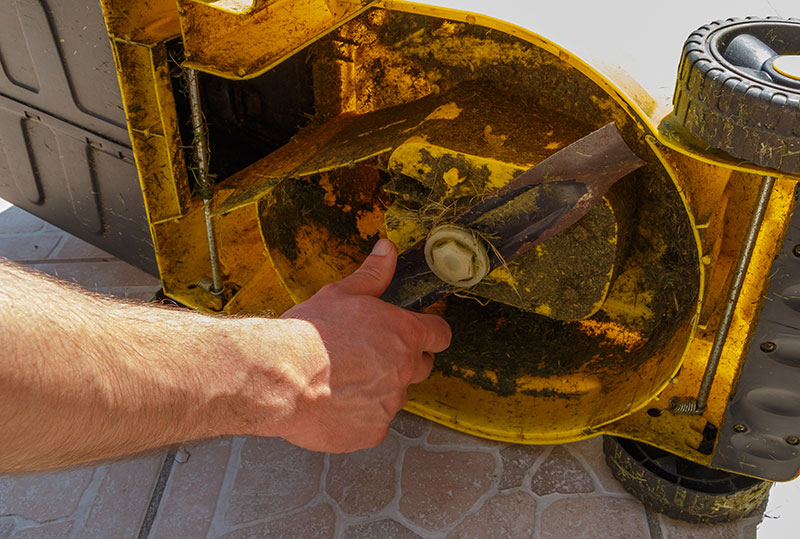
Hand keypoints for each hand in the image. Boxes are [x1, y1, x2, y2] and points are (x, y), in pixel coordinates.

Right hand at [276, 239, 450, 452]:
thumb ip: (373, 274)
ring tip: (342, 380)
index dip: (430, 333)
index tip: (418, 334)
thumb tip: (388, 249)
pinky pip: (374, 424)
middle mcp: (405, 370)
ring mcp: (390, 404)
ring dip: (378, 389)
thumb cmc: (309, 334)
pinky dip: (359, 417)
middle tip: (370, 356)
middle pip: (422, 367)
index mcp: (405, 334)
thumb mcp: (341, 294)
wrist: (280, 377)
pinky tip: (334, 404)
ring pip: (394, 396)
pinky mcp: (372, 431)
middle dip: (404, 362)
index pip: (440, 335)